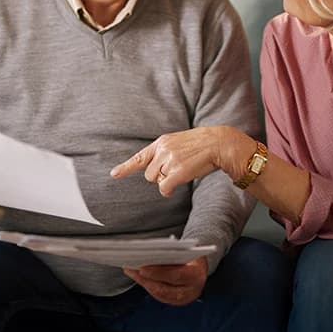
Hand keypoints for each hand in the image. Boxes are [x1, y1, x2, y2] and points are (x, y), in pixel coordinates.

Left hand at [110, 126, 251, 196]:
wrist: (219, 143)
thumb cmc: (202, 146)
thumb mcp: (180, 142)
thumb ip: (166, 152)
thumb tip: (156, 172)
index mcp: (162, 142)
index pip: (140, 157)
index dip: (125, 167)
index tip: (113, 174)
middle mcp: (162, 150)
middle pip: (149, 174)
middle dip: (161, 176)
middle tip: (178, 169)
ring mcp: (169, 160)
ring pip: (157, 181)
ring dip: (168, 181)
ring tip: (184, 169)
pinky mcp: (176, 171)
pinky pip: (165, 188)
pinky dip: (170, 189)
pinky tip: (182, 180)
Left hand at [124, 256, 207, 304]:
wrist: (202, 268)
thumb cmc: (192, 256)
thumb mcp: (186, 252)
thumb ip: (172, 255)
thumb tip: (150, 256)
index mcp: (196, 275)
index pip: (175, 276)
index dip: (158, 273)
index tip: (142, 268)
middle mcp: (192, 290)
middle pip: (164, 288)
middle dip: (146, 280)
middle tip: (131, 270)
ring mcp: (184, 298)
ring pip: (160, 294)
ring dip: (143, 283)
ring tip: (131, 272)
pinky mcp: (177, 302)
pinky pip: (160, 296)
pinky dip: (148, 286)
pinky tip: (139, 278)